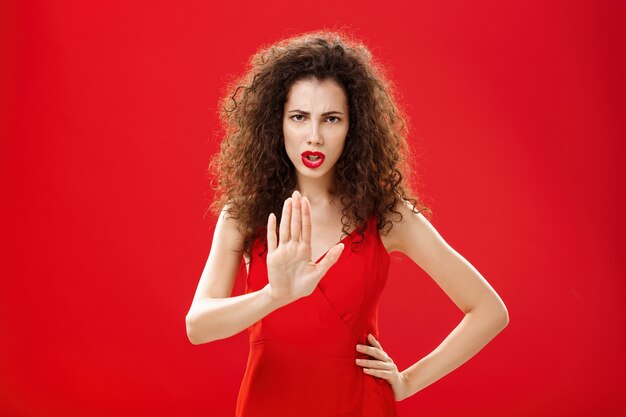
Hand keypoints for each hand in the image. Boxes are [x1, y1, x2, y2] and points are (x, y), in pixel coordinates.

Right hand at [265, 190, 344, 304]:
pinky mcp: (273, 256)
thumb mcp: (319, 273)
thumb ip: (330, 259)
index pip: (306, 228)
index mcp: (305, 249)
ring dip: (285, 215)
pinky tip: (272, 216)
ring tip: (288, 201)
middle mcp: (293, 247)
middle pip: (295, 224)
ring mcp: (283, 250)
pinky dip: (271, 228)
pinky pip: (272, 239)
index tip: (306, 201)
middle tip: (296, 193)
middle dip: (296, 209)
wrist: (286, 296)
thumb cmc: (303, 286)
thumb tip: (342, 246)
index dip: (306, 214)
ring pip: (284, 228)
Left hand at [356, 333, 411, 400]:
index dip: (373, 341)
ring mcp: (391, 368)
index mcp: (385, 357)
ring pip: (378, 364)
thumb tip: (362, 352)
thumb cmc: (388, 376)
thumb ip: (374, 361)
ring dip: (367, 362)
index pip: (378, 348)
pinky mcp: (392, 377)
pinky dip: (373, 372)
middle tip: (357, 347)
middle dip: (367, 349)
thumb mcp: (381, 367)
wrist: (402, 387)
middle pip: (377, 353)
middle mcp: (388, 361)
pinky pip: (382, 373)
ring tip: (357, 361)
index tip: (367, 335)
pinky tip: (365, 371)